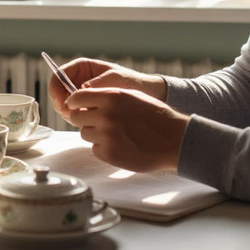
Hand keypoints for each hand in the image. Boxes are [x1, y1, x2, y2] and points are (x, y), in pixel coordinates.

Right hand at [47, 58, 166, 125]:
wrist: (145, 95)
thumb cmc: (131, 81)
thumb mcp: (115, 79)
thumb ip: (97, 84)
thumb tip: (81, 91)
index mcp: (82, 68)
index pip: (58, 75)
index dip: (55, 89)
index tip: (61, 102)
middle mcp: (78, 81)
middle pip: (58, 93)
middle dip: (62, 105)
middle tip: (72, 116)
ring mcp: (82, 96)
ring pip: (65, 106)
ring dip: (71, 114)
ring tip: (88, 118)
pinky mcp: (87, 108)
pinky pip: (75, 115)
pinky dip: (79, 120)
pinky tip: (92, 122)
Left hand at [66, 87, 187, 172]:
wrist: (174, 140)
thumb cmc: (155, 115)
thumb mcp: (131, 96)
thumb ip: (106, 95)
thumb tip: (82, 97)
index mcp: (111, 96)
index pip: (75, 98)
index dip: (75, 103)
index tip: (79, 106)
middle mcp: (106, 115)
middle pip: (75, 117)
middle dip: (84, 118)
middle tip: (97, 121)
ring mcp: (107, 136)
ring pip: (85, 133)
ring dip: (95, 133)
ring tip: (115, 133)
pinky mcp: (109, 154)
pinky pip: (94, 149)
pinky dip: (104, 147)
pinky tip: (120, 144)